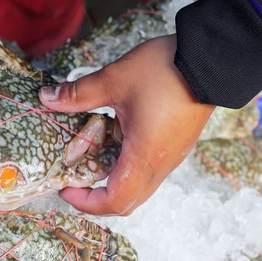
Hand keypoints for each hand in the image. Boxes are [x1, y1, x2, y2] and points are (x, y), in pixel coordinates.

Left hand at [39, 35, 214, 215]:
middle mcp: (160, 165)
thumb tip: (47, 98)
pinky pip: (147, 169)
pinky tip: (113, 138)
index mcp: (144, 157)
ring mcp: (171, 157)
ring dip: (111, 179)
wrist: (214, 57)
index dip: (86, 202)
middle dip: (95, 196)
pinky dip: (125, 164)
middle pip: (126, 201)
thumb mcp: (115, 79)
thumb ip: (79, 94)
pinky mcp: (175, 146)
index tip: (66, 187)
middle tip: (75, 178)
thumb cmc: (166, 70)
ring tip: (91, 154)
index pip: (115, 202)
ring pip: (138, 186)